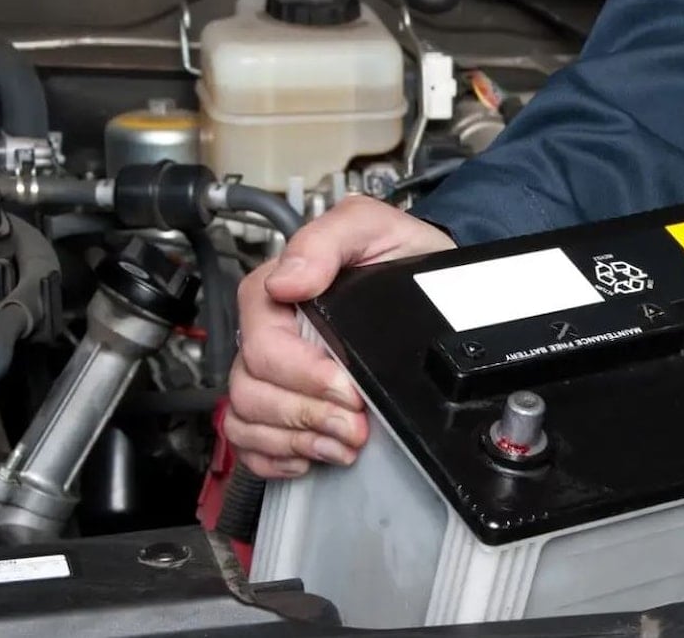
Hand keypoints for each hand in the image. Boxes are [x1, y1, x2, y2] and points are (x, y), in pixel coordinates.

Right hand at [225, 196, 455, 477]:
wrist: (435, 288)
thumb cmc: (401, 256)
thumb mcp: (375, 227)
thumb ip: (330, 238)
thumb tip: (290, 279)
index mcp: (279, 292)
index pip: (263, 344)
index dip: (303, 374)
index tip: (347, 387)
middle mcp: (271, 334)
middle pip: (252, 389)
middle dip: (306, 414)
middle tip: (354, 425)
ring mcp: (274, 372)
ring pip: (247, 419)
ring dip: (298, 439)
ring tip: (344, 442)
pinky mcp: (284, 404)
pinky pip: (251, 442)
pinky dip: (277, 456)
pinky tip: (313, 452)